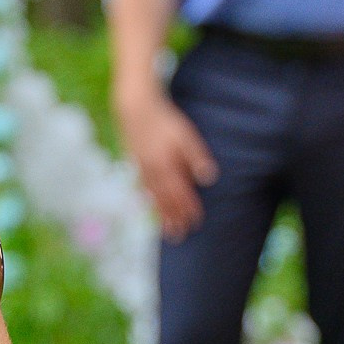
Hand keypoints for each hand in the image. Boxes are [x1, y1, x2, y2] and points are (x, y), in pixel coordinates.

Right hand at [116, 83, 217, 240]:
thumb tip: (209, 178)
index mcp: (166, 166)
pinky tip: (151, 204)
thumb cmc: (164, 119)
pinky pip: (143, 188)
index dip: (188, 209)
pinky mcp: (135, 162)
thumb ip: (196, 157)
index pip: (180, 194)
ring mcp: (141, 168)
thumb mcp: (185, 135)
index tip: (195, 222)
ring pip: (153, 196)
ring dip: (160, 214)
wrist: (135, 107)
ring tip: (166, 229)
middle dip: (173, 218)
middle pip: (165, 200)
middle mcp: (153, 171)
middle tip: (179, 236)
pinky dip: (149, 200)